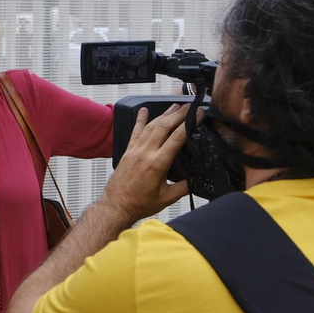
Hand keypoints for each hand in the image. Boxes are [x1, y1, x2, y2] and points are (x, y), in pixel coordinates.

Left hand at [97, 105, 191, 223]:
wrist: (116, 206)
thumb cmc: (137, 204)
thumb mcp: (167, 198)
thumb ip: (184, 187)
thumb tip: (197, 179)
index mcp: (157, 164)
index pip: (177, 137)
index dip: (189, 123)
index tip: (198, 115)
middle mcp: (145, 153)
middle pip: (164, 126)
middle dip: (179, 113)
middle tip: (189, 106)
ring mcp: (135, 151)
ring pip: (151, 126)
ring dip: (164, 114)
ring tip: (174, 106)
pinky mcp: (128, 152)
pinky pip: (135, 131)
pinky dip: (141, 120)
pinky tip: (144, 110)